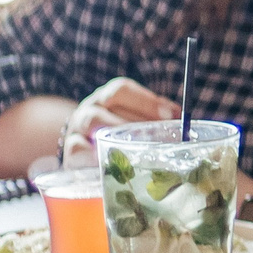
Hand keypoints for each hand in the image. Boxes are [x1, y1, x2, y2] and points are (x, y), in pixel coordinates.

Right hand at [64, 78, 180, 166]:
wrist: (82, 146)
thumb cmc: (118, 132)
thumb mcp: (135, 119)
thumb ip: (156, 116)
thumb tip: (182, 119)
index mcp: (109, 97)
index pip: (122, 90)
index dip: (147, 101)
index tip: (172, 115)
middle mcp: (90, 108)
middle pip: (108, 105)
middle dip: (135, 122)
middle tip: (158, 138)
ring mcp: (77, 128)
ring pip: (93, 123)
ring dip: (117, 135)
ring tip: (137, 148)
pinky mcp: (70, 152)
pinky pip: (77, 150)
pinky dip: (94, 156)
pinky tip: (111, 163)